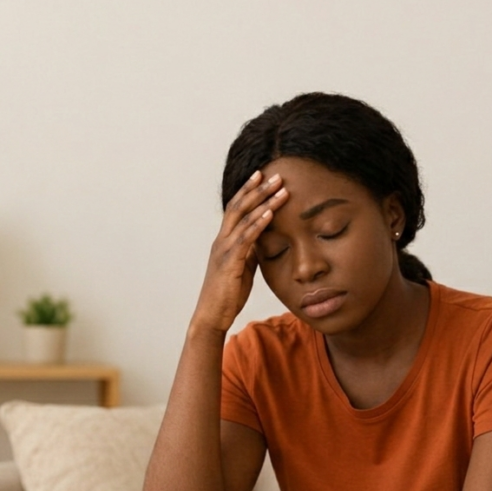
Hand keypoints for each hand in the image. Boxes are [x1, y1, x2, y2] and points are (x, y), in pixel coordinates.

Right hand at [192, 171, 288, 332]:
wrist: (211, 316)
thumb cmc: (227, 294)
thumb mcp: (243, 268)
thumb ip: (250, 252)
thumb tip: (263, 240)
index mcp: (224, 241)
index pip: (236, 208)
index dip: (249, 191)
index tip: (263, 176)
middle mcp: (222, 240)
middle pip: (239, 206)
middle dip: (258, 189)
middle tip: (276, 174)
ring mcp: (224, 249)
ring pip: (243, 218)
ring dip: (263, 201)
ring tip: (280, 188)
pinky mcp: (229, 262)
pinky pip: (245, 238)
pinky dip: (258, 223)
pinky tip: (270, 213)